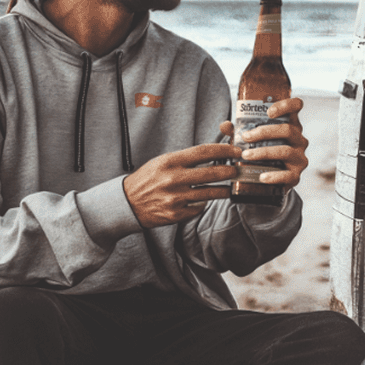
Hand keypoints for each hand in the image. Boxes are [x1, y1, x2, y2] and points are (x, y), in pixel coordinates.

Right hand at [125, 137, 241, 225]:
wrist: (127, 203)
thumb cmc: (148, 179)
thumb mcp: (162, 162)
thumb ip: (186, 159)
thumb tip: (213, 154)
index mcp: (169, 162)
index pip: (203, 152)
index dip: (224, 150)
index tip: (235, 150)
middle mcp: (173, 179)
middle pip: (211, 173)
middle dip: (229, 171)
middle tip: (237, 170)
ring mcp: (175, 198)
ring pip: (210, 194)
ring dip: (223, 190)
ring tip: (229, 188)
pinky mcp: (176, 214)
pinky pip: (198, 208)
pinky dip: (202, 204)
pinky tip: (201, 201)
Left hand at [236, 95, 308, 189]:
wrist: (269, 182)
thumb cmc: (261, 152)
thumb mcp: (251, 139)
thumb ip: (238, 131)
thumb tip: (225, 125)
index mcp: (290, 124)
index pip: (296, 106)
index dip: (286, 105)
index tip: (268, 111)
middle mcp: (299, 139)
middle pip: (288, 129)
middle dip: (264, 132)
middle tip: (246, 137)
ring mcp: (300, 157)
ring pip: (286, 151)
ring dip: (264, 152)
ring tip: (246, 155)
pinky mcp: (296, 175)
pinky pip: (288, 175)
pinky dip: (274, 176)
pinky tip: (261, 177)